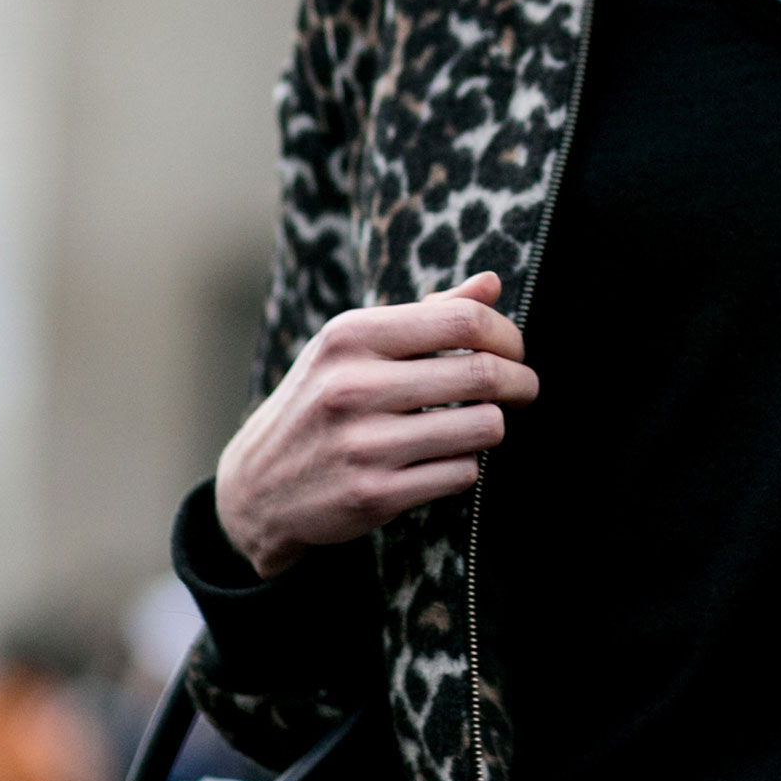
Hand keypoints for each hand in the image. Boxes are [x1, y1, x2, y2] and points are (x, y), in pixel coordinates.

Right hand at [214, 273, 538, 578]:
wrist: (255, 486)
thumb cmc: (322, 400)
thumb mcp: (356, 346)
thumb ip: (428, 313)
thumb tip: (492, 284)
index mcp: (351, 336)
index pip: (462, 320)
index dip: (506, 334)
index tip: (513, 350)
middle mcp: (353, 387)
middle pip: (481, 373)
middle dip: (520, 381)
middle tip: (525, 388)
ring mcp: (362, 445)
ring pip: (482, 427)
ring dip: (496, 425)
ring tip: (485, 422)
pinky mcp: (372, 496)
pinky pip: (461, 474)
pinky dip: (467, 464)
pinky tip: (448, 458)